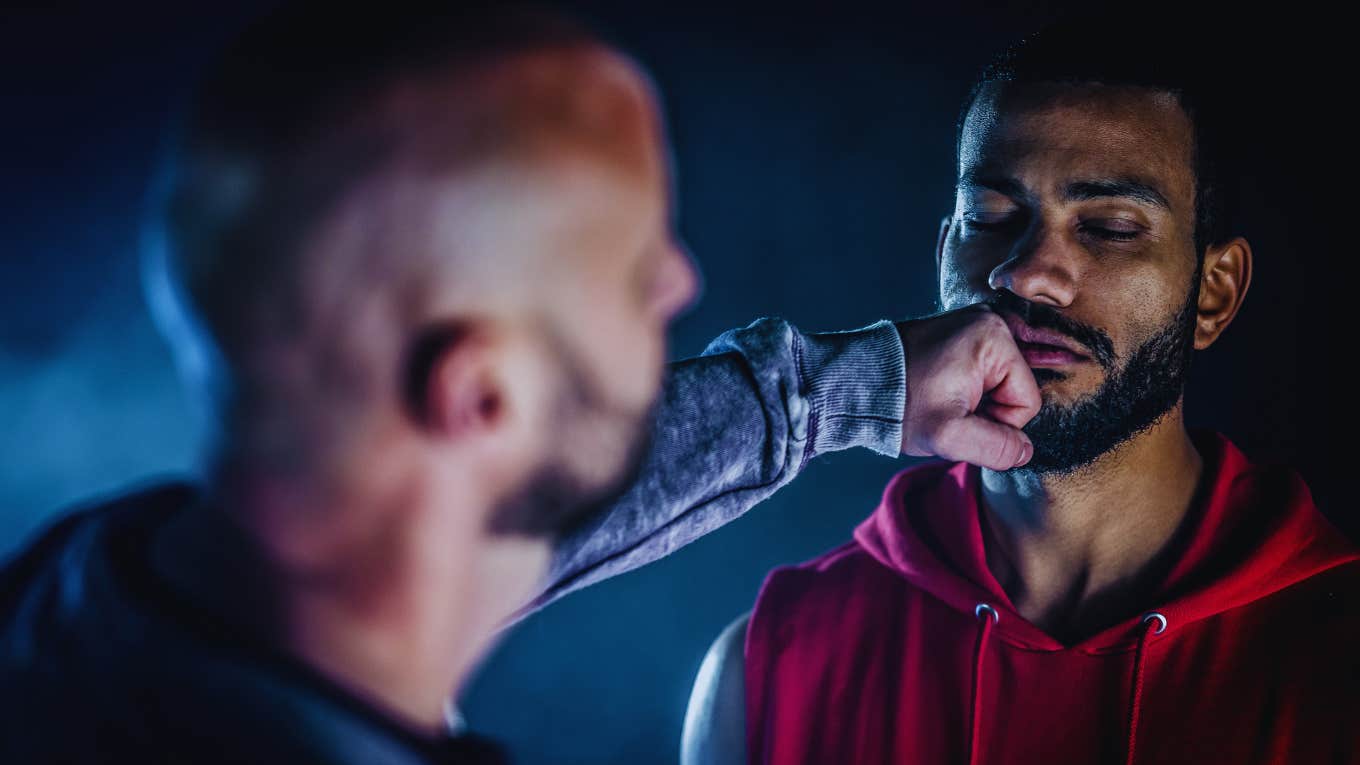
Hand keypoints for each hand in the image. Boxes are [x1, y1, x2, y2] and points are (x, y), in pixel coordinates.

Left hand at [896, 304, 1040, 469]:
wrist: (854, 383)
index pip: (1025, 401)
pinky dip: (959, 389)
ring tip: (936, 399)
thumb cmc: (899, 403)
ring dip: (970, 402)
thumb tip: (1023, 452)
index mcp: (995, 336)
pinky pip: (977, 374)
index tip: (957, 416)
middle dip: (982, 410)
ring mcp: (971, 325)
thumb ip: (996, 447)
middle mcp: (988, 321)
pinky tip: (935, 391)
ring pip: (994, 386)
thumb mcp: (948, 434)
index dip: (996, 423)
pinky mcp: (956, 334)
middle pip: (1012, 391)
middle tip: (944, 408)